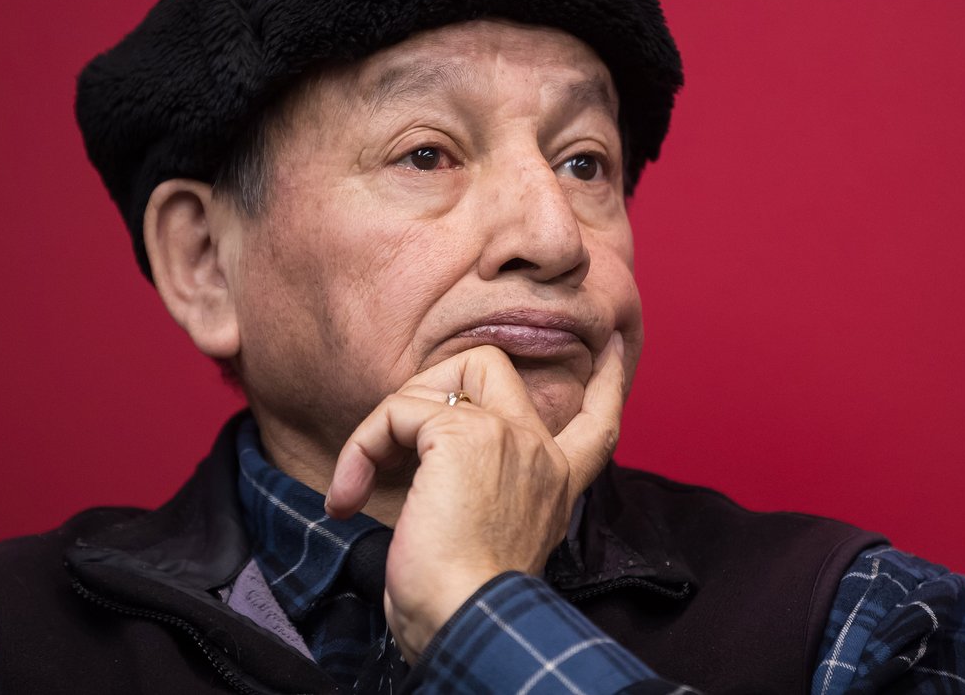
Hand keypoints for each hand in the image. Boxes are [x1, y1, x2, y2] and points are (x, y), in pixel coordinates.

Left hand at [324, 332, 626, 660]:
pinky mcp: (461, 433)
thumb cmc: (464, 604)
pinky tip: (350, 493)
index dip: (607, 380)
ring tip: (360, 481)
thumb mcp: (489, 542)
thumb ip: (485, 495)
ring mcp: (505, 436)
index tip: (615, 344)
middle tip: (394, 436)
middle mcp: (538, 451)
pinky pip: (397, 412)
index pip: (597, 420)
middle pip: (490, 365)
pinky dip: (362, 446)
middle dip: (432, 381)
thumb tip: (426, 465)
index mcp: (555, 482)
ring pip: (434, 381)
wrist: (466, 621)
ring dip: (383, 426)